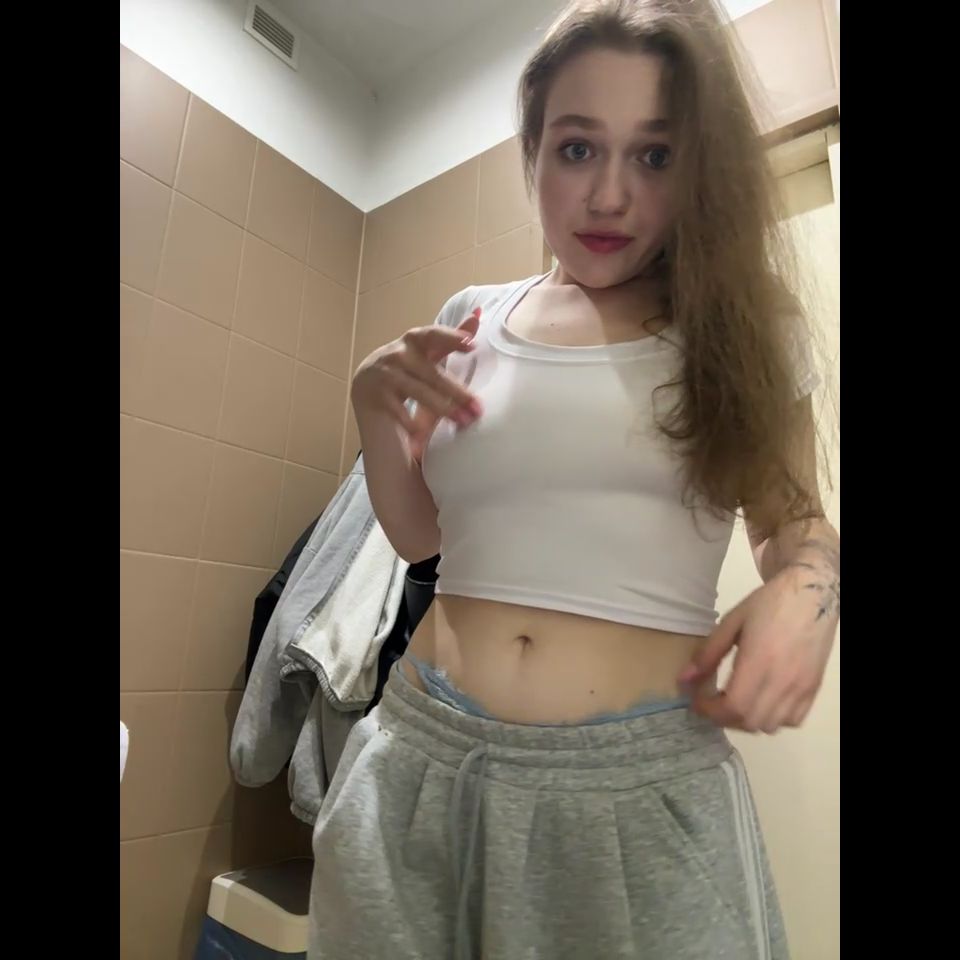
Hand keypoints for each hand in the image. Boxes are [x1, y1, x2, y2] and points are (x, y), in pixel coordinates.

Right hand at [352, 309, 482, 454]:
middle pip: (431, 372)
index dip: (451, 337)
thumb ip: (450, 338)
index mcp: (413, 342)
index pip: (432, 335)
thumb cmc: (406, 369)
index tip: (470, 344)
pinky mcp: (373, 394)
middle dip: (456, 392)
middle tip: (477, 408)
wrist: (366, 385)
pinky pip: (395, 408)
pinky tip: (421, 433)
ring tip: (462, 421)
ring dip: (442, 407)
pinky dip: (409, 421)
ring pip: (417, 391)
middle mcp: (397, 354)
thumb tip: (479, 313)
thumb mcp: (427, 352)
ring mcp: (384, 373)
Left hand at [678, 565, 838, 733]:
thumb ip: (707, 653)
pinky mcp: (814, 689)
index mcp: (759, 661)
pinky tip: (762, 700)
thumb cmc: (769, 604)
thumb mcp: (732, 622)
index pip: (734, 706)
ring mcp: (802, 688)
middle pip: (750, 722)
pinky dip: (774, 718)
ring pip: (771, 726)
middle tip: (712, 702)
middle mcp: (783, 680)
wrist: (812, 595)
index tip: (697, 703)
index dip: (710, 711)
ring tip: (736, 701)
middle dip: (725, 717)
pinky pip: (793, 720)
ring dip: (748, 720)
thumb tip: (684, 679)